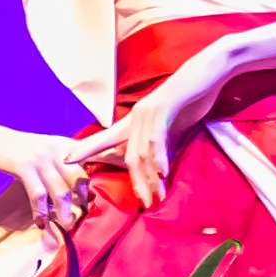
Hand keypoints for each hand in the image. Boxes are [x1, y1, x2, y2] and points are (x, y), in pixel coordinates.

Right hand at [0, 123, 101, 225]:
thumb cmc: (8, 148)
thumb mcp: (38, 149)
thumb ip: (57, 163)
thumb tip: (73, 186)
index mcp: (62, 143)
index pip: (93, 156)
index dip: (105, 168)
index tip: (109, 187)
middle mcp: (55, 147)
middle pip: (79, 179)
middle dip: (82, 202)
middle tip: (80, 217)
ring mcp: (39, 157)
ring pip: (61, 191)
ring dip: (65, 213)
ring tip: (65, 226)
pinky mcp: (23, 166)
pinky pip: (39, 195)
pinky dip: (41, 212)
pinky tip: (41, 222)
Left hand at [96, 73, 214, 210]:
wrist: (209, 72)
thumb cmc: (192, 100)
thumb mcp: (174, 127)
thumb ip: (163, 145)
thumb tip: (158, 170)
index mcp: (134, 120)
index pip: (106, 138)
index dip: (86, 149)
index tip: (66, 160)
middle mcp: (135, 116)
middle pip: (128, 156)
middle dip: (136, 182)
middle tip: (145, 203)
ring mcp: (147, 112)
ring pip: (141, 152)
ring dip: (149, 177)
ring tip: (156, 196)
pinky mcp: (163, 108)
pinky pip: (156, 139)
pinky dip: (159, 157)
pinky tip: (162, 173)